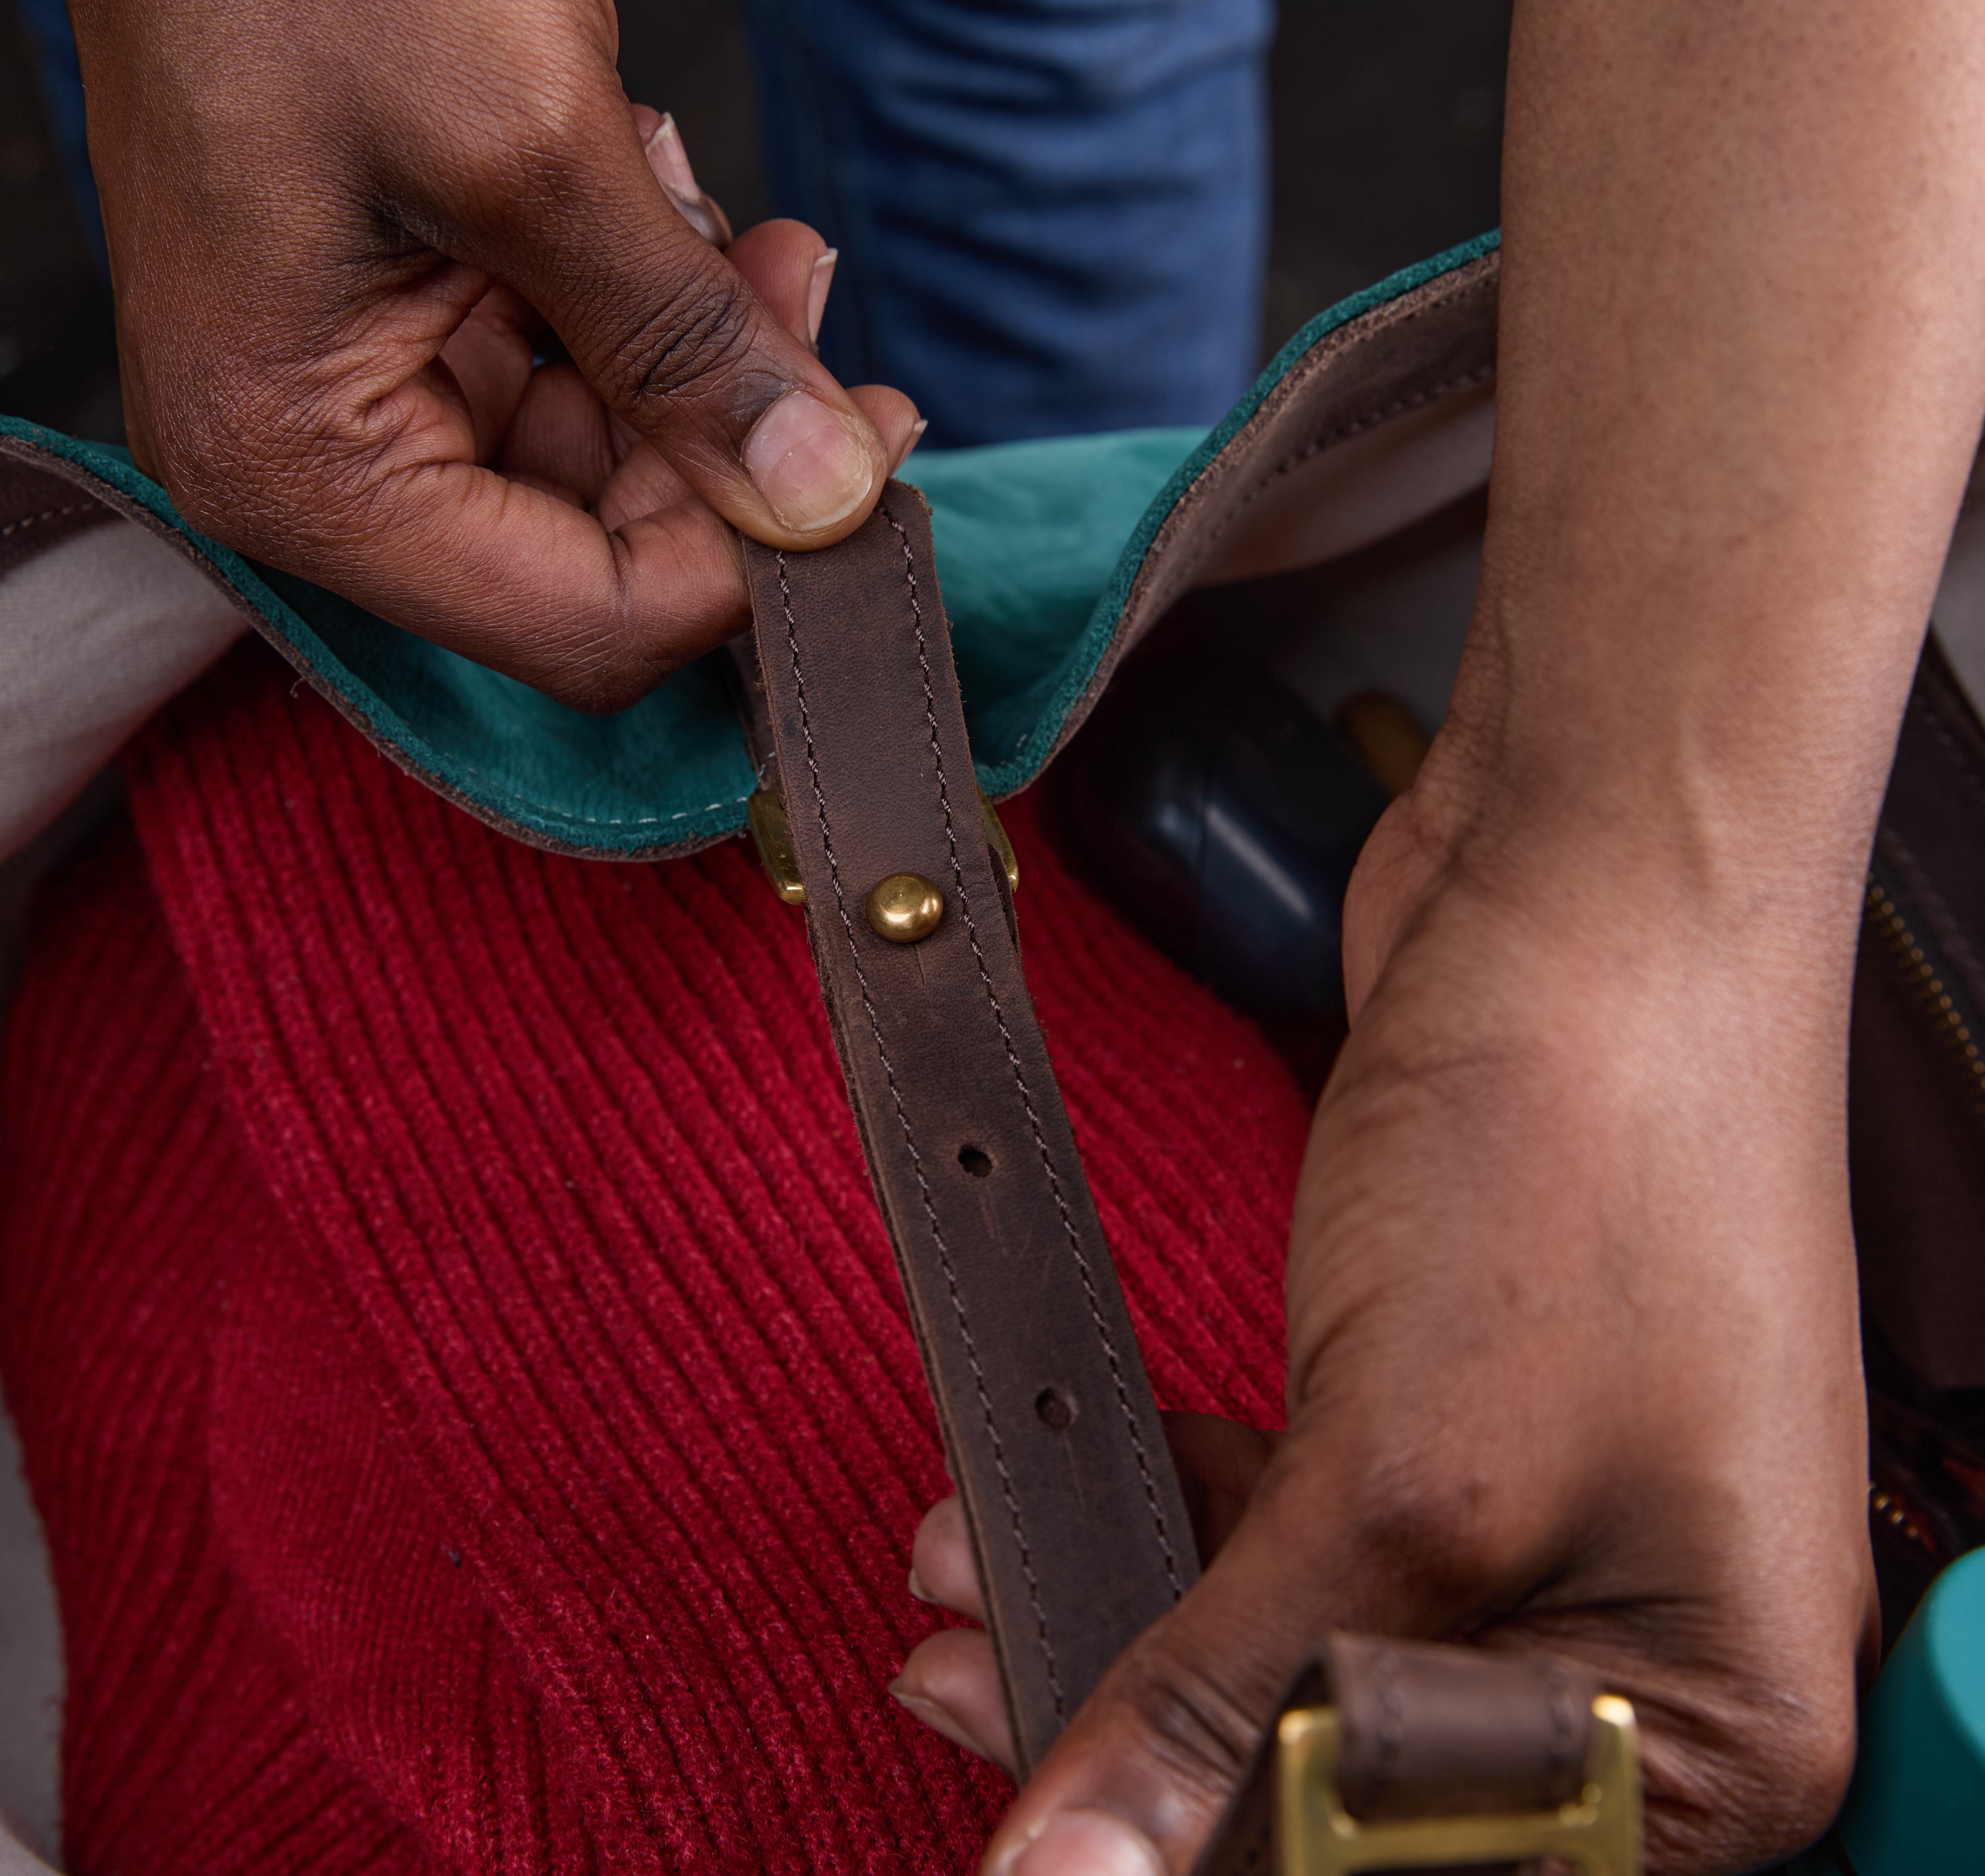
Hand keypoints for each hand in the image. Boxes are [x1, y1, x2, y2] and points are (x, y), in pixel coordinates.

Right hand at [15, 0, 910, 708]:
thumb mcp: (533, 143)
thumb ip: (687, 352)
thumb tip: (824, 502)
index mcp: (290, 465)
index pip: (576, 625)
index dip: (740, 572)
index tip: (864, 464)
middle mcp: (309, 460)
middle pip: (597, 561)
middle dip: (728, 450)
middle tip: (813, 312)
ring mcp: (355, 388)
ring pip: (604, 468)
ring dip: (698, 363)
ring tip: (736, 230)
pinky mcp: (402, 320)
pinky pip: (570, 375)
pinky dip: (644, 305)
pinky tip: (651, 191)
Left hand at [893, 776, 1877, 1875]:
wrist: (1578, 904)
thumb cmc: (1579, 1161)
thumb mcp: (1400, 1488)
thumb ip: (1233, 1697)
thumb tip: (1087, 1869)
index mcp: (1715, 1718)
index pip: (1427, 1869)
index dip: (1227, 1860)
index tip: (1063, 1842)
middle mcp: (1646, 1633)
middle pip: (1359, 1765)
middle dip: (1155, 1731)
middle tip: (968, 1693)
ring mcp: (1551, 1510)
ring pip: (1311, 1633)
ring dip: (1135, 1604)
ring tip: (968, 1579)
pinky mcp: (1461, 1408)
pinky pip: (1308, 1518)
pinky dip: (1188, 1511)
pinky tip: (1078, 1483)